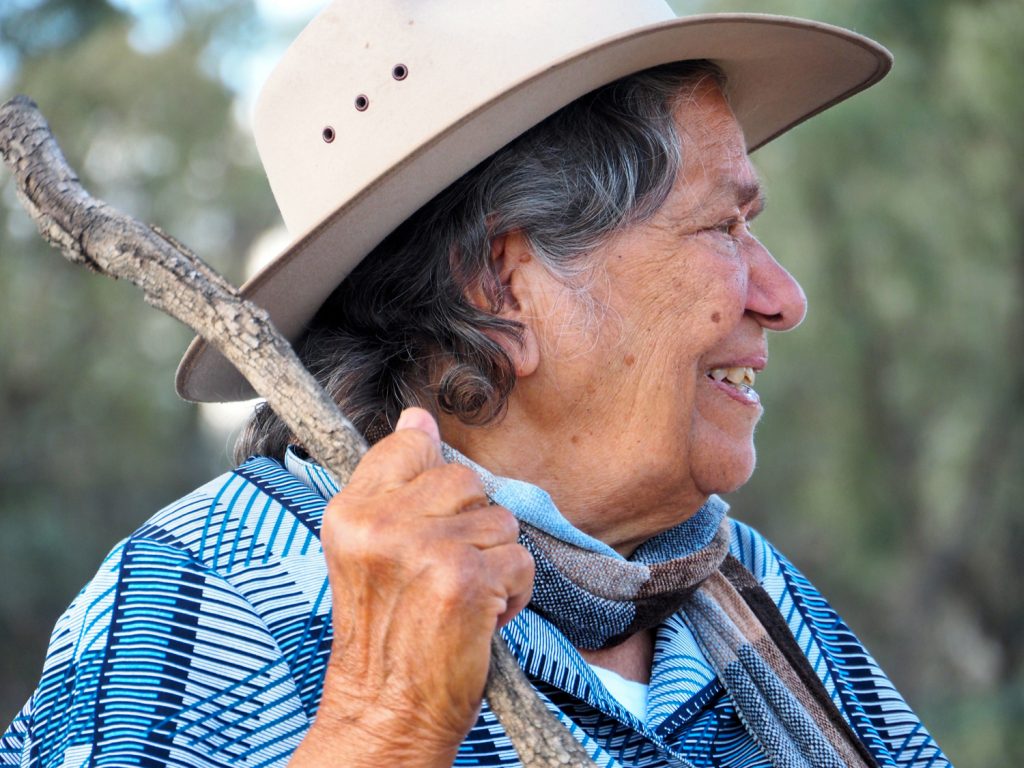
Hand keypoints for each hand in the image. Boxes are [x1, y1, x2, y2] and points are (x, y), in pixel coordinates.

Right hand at [289, 408, 533, 767]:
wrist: (388, 709)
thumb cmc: (386, 631)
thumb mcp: (367, 550)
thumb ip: (392, 481)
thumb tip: (418, 417)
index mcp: (350, 513)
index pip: (410, 445)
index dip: (435, 485)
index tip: (427, 523)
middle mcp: (381, 526)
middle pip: (466, 479)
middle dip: (471, 525)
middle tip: (442, 572)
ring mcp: (424, 551)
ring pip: (499, 519)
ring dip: (494, 561)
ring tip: (460, 596)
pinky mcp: (465, 580)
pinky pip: (519, 560)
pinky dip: (513, 593)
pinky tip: (480, 617)